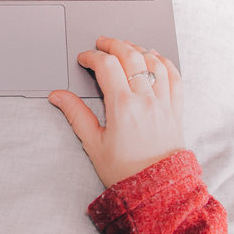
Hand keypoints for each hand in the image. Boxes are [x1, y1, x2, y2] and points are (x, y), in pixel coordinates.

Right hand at [48, 36, 182, 187]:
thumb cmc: (125, 171)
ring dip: (138, 49)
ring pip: (153, 61)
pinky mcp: (176, 108)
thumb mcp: (93, 144)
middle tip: (101, 44)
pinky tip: (154, 59)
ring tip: (125, 47)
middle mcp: (146, 100)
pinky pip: (174, 76)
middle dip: (113, 44)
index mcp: (123, 107)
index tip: (84, 59)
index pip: (106, 66)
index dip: (92, 57)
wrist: (157, 190)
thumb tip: (58, 96)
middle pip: (130, 55)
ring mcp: (164, 102)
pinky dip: (163, 62)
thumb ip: (76, 115)